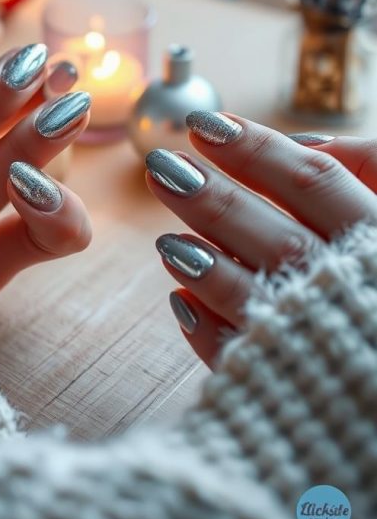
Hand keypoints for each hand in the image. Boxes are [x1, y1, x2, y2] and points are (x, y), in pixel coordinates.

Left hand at [146, 112, 376, 366]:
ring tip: (165, 237)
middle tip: (163, 166)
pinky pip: (245, 360)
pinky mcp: (299, 394)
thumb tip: (307, 145)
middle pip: (275, 233)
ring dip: (201, 260)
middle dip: (214, 196)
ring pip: (255, 295)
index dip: (257, 149)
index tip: (204, 123)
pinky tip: (181, 301)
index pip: (314, 181)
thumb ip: (374, 167)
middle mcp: (354, 292)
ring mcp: (324, 345)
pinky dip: (210, 330)